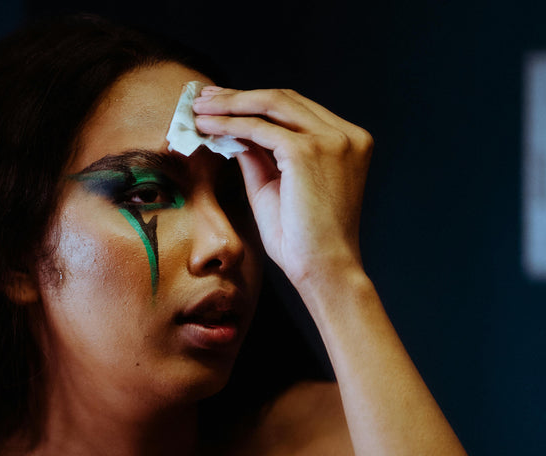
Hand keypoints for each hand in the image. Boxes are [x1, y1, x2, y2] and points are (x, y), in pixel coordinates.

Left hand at [192, 87, 372, 287]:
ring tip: (198, 109)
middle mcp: (346, 135)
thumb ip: (259, 156)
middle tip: (202, 98)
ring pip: (271, 105)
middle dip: (237, 96)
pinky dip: (229, 125)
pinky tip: (206, 128)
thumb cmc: (301, 239)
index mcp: (347, 141)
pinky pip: (259, 129)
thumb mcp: (275, 187)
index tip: (222, 103)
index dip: (255, 102)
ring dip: (229, 104)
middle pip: (283, 99)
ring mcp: (331, 140)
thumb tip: (232, 131)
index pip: (295, 109)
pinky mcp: (308, 151)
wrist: (323, 269)